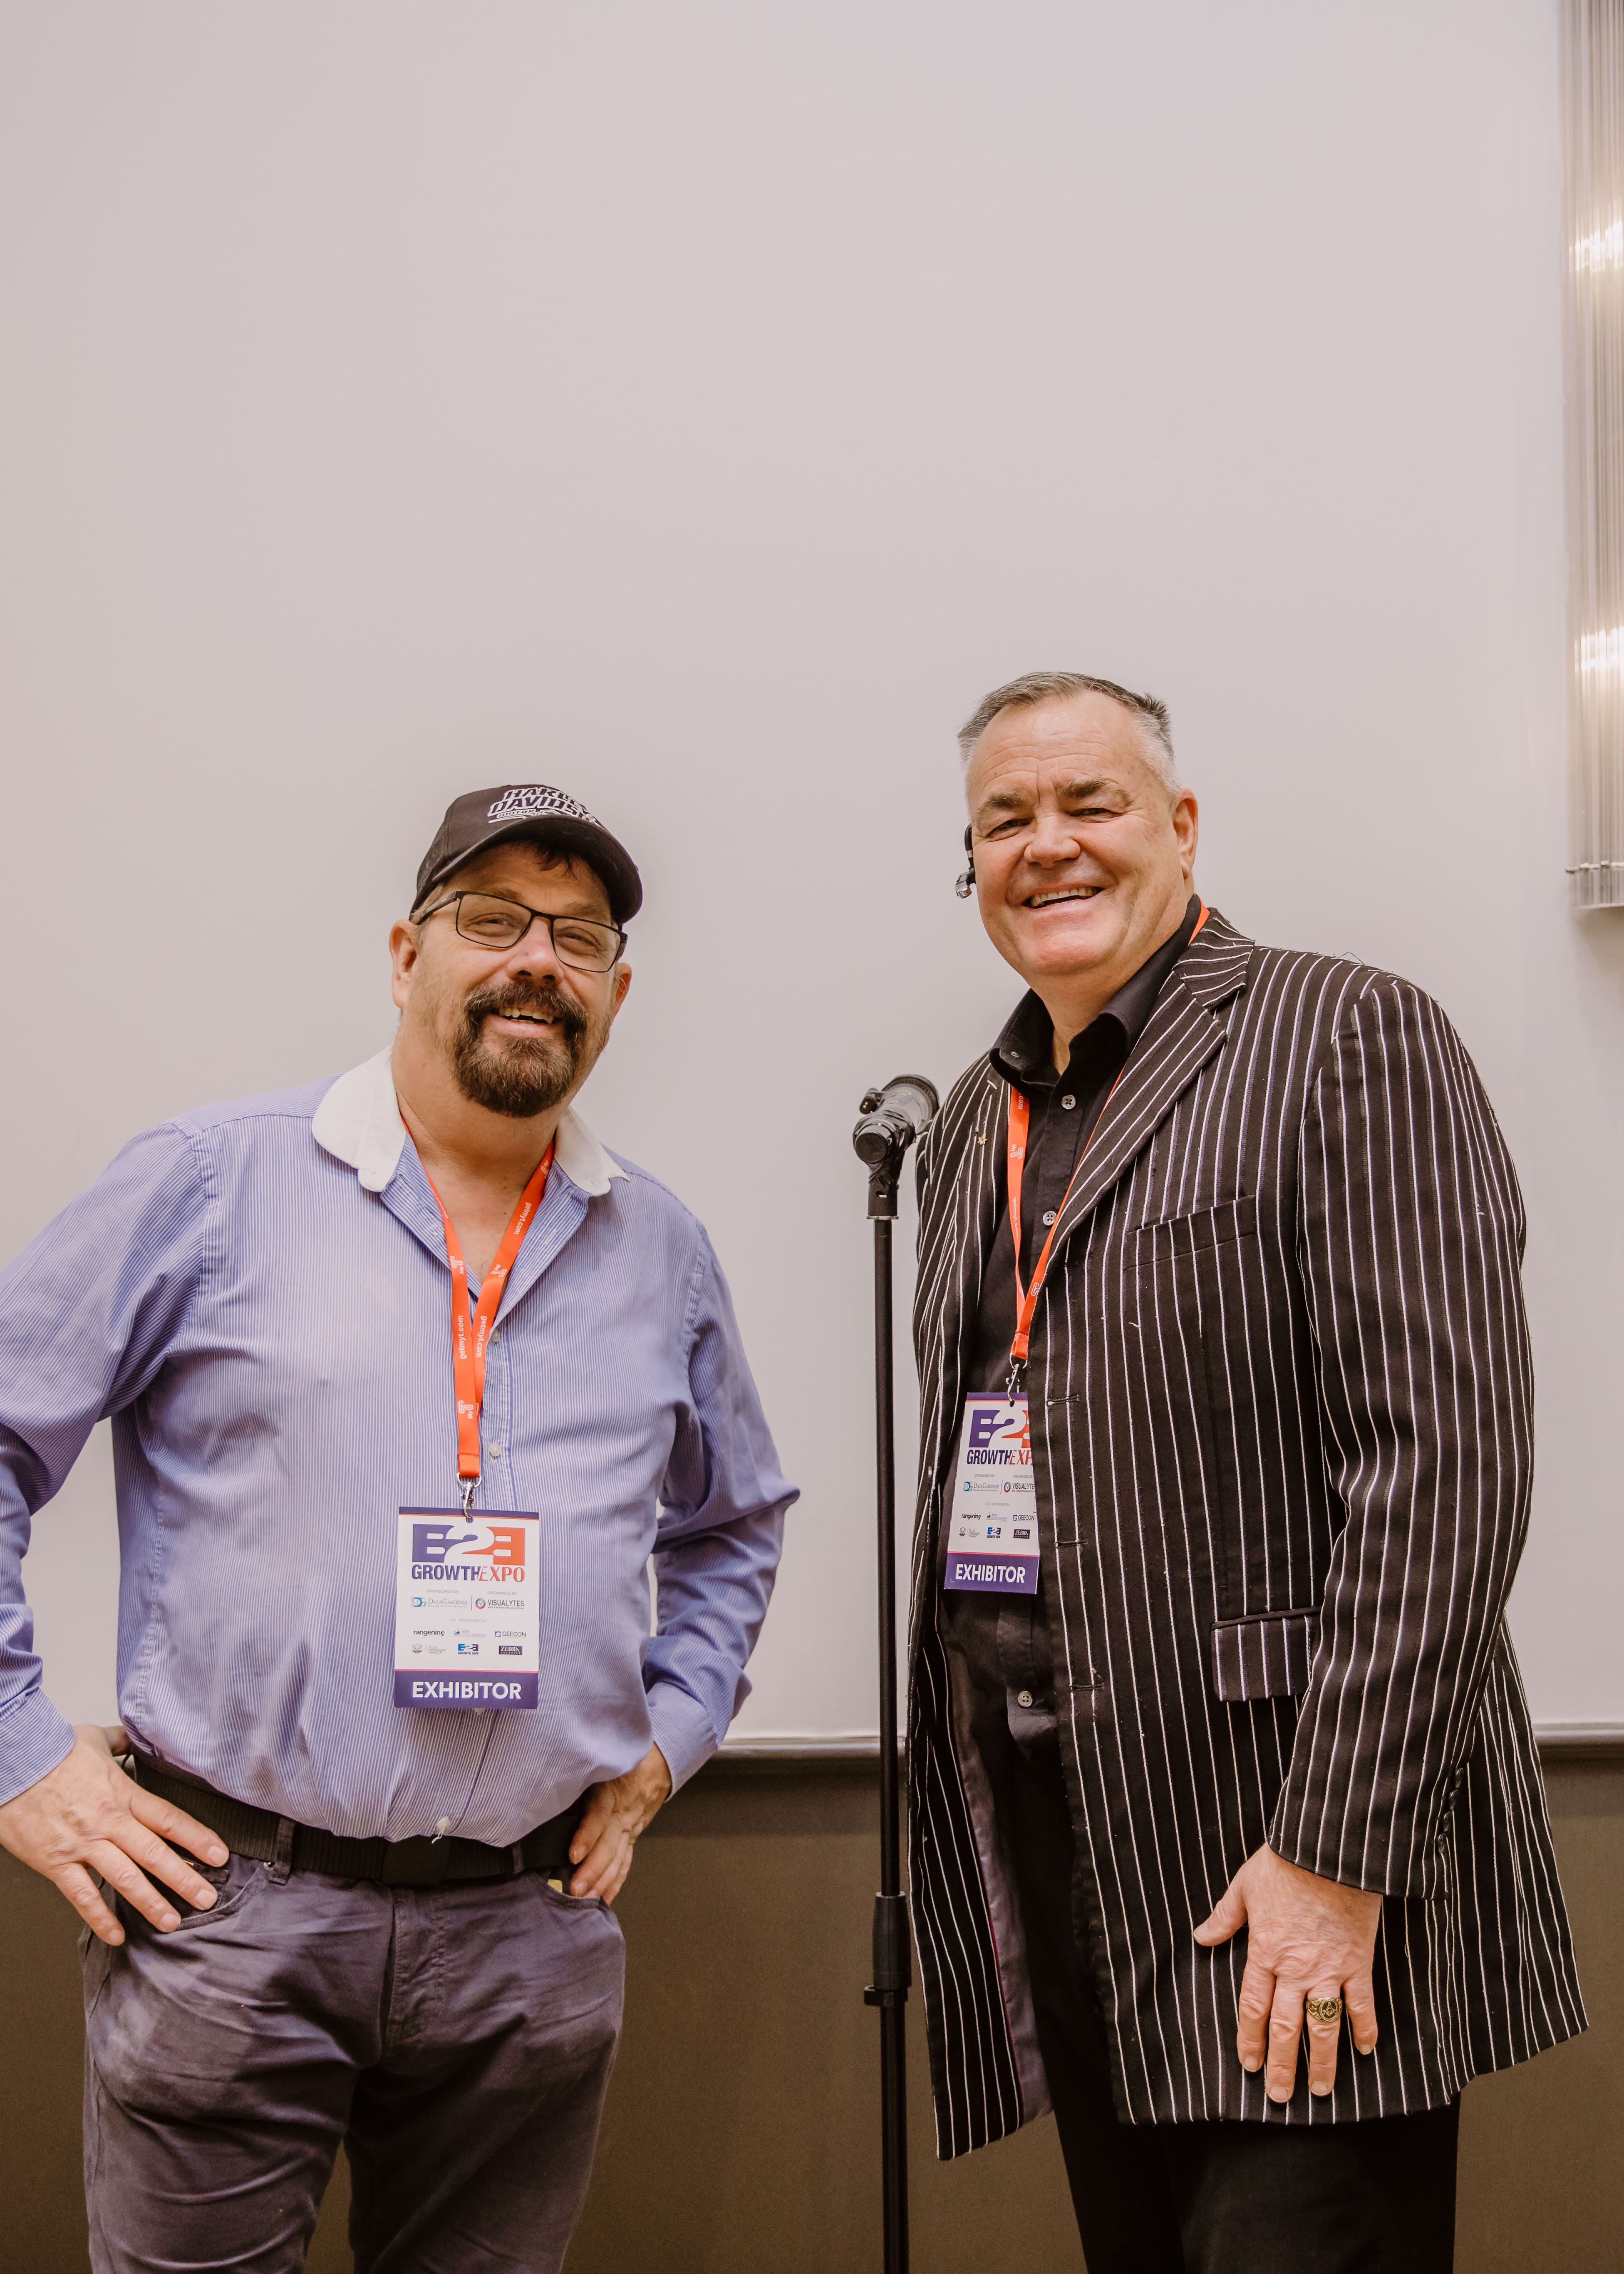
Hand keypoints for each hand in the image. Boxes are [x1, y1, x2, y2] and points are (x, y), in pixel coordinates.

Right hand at [0, 1724, 229, 1946]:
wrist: (14, 1763)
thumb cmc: (51, 1751)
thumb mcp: (94, 1739)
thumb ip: (118, 1742)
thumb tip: (130, 1737)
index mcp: (122, 1794)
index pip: (169, 1819)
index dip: (197, 1838)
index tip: (219, 1854)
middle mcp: (108, 1822)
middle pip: (155, 1854)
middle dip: (184, 1878)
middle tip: (207, 1897)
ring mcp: (83, 1844)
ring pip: (125, 1878)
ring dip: (151, 1902)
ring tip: (172, 1921)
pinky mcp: (56, 1862)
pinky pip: (81, 1896)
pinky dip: (99, 1918)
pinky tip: (117, 1934)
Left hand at [567, 1743, 671, 1904]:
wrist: (656, 1765)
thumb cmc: (619, 1762)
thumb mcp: (600, 1763)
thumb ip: (578, 1777)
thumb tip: (545, 1791)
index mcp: (611, 1793)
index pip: (599, 1816)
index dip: (587, 1836)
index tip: (573, 1855)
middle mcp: (622, 1815)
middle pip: (608, 1845)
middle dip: (592, 1870)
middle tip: (575, 1890)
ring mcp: (630, 1830)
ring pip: (617, 1859)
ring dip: (602, 1882)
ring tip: (586, 1901)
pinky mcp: (632, 1838)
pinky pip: (625, 1863)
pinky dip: (615, 1882)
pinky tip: (605, 1899)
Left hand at [1194, 1843, 1380, 2100]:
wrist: (1329, 1851)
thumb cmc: (1285, 1863)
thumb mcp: (1244, 1886)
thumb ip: (1225, 1917)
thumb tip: (1202, 1937)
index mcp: (1264, 1952)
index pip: (1253, 2007)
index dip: (1250, 2039)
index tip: (1249, 2065)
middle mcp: (1295, 1969)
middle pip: (1285, 2027)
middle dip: (1281, 2065)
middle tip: (1280, 2096)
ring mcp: (1328, 1969)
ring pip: (1323, 2026)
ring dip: (1322, 2062)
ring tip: (1320, 2091)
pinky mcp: (1357, 1962)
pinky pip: (1361, 2003)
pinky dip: (1365, 2028)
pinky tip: (1365, 2050)